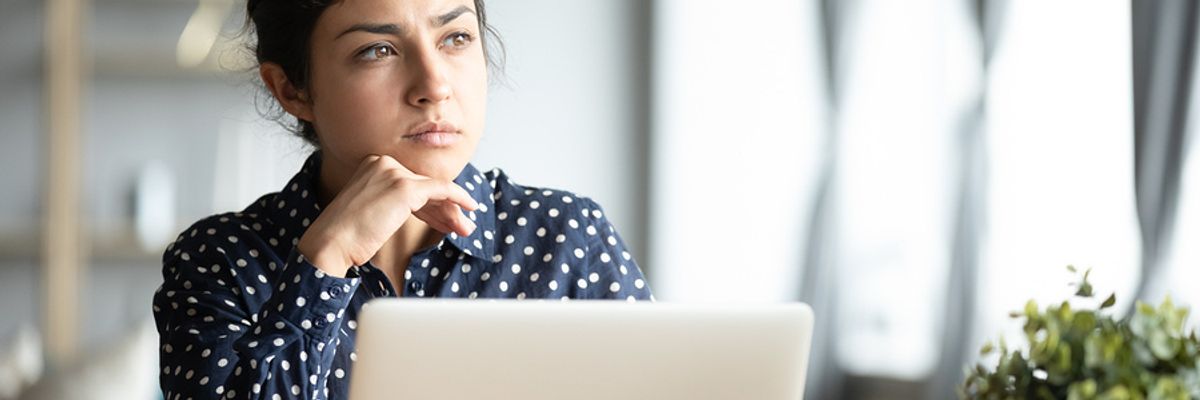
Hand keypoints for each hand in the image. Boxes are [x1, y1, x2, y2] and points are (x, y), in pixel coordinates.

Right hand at [297, 155, 477, 276]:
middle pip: (423, 186)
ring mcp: (393, 173)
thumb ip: (392, 203)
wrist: (331, 244)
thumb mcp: (370, 210)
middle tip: (461, 225)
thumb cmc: (345, 236)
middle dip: (443, 209)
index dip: (430, 205)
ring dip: (452, 211)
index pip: (410, 183)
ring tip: (466, 228)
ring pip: (434, 190)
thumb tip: (424, 208)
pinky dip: (458, 198)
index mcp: (371, 164)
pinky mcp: (404, 187)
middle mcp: (383, 162)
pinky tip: (469, 208)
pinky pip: (441, 189)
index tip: (443, 221)